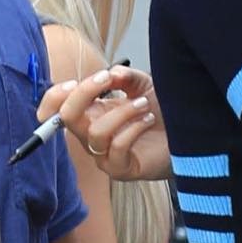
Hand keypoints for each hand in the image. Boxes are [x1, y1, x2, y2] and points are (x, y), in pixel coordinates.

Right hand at [37, 64, 171, 180]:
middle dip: (84, 93)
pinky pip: (117, 147)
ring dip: (122, 112)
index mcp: (92, 113)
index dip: (54, 96)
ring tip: (144, 105)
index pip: (57, 108)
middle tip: (108, 79)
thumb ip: (126, 77)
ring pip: (96, 132)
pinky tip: (150, 120)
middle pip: (67, 117)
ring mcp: (104, 154)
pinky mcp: (121, 169)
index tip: (74, 82)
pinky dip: (134, 129)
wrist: (187, 135)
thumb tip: (111, 73)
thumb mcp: (144, 86)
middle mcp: (92, 134)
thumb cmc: (162, 112)